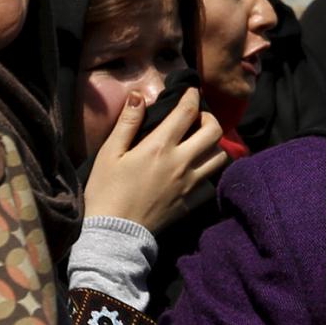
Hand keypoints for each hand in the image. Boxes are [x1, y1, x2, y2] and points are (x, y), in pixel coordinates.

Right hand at [83, 90, 232, 232]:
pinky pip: (210, 180)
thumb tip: (138, 95)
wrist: (113, 234)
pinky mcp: (191, 202)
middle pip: (214, 130)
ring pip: (219, 156)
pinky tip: (195, 169)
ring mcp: (190, 183)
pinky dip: (207, 169)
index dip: (192, 95)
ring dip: (213, 144)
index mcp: (160, 146)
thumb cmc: (106, 191)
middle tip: (196, 117)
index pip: (187, 111)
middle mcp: (182, 162)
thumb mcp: (109, 153)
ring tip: (199, 142)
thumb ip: (127, 123)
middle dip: (209, 116)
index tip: (190, 90)